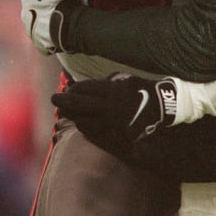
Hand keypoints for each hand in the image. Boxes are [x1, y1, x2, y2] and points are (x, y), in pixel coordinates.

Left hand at [19, 0, 80, 54]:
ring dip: (44, 23)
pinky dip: (48, 36)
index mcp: (26, 5)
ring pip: (36, 25)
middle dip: (40, 9)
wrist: (72, 27)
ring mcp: (33, 34)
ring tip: (58, 20)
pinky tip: (58, 32)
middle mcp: (25, 20)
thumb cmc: (62, 4)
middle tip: (56, 7)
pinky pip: (42, 39)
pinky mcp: (41, 46)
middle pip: (31, 11)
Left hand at [51, 74, 176, 154]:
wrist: (162, 108)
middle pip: (79, 106)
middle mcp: (111, 108)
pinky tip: (81, 121)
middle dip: (63, 102)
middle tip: (54, 98)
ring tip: (66, 111)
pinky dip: (84, 126)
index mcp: (113, 91)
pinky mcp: (114, 137)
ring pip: (82, 121)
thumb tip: (82, 86)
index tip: (65, 89)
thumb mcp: (124, 78)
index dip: (72, 90)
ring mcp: (112, 125)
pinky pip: (92, 133)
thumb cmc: (141, 89)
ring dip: (72, 115)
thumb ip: (104, 82)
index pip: (84, 90)